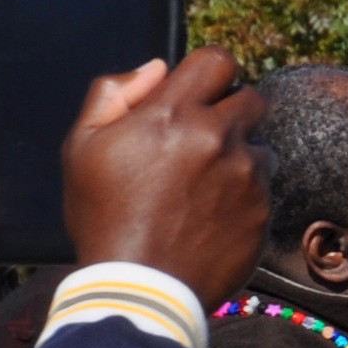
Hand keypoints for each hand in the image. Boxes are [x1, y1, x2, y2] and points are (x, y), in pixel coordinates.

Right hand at [62, 48, 271, 311]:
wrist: (141, 287)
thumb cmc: (104, 217)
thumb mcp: (83, 147)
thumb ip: (113, 94)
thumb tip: (156, 68)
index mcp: (173, 113)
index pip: (217, 60)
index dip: (209, 73)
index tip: (199, 94)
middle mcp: (218, 137)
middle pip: (251, 99)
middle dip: (231, 111)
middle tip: (204, 140)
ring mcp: (246, 176)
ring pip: (261, 146)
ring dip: (240, 156)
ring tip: (206, 186)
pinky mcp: (263, 212)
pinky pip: (265, 189)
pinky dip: (246, 195)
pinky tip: (214, 216)